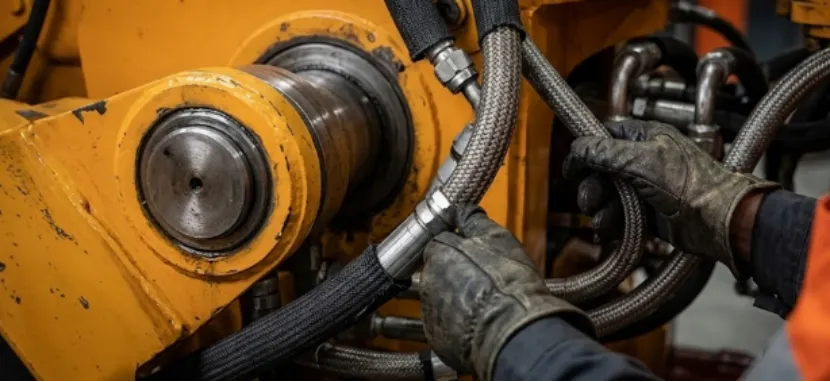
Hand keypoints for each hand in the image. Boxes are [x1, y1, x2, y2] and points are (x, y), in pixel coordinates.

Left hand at [419, 205, 592, 379]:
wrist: (514, 331)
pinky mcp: (436, 337)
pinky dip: (457, 324)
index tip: (475, 255)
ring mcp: (430, 311)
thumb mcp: (497, 238)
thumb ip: (474, 219)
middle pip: (439, 271)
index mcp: (439, 252)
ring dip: (456, 299)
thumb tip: (463, 208)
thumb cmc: (508, 283)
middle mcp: (428, 281)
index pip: (440, 242)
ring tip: (485, 303)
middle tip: (484, 280)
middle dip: (456, 273)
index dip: (459, 248)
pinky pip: (444, 325)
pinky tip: (479, 322)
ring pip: (441, 298)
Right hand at [564, 120, 777, 278]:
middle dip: (592, 188)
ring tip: (603, 221)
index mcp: (646, 138)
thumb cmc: (692, 184)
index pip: (605, 136)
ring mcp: (646, 188)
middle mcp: (644, 160)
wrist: (718, 221)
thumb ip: (605, 152)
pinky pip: (620, 216)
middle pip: (601, 171)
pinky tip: (609, 231)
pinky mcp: (648, 213)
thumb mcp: (642, 161)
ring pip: (609, 196)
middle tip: (590, 201)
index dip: (586, 151)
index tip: (572, 167)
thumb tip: (578, 146)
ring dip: (600, 210)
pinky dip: (611, 224)